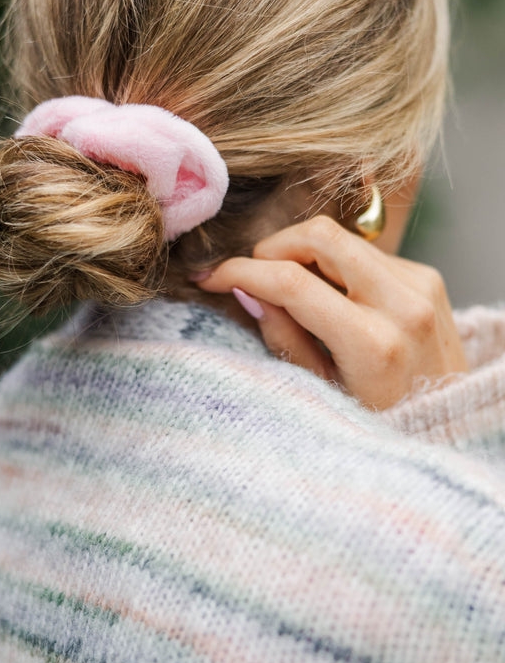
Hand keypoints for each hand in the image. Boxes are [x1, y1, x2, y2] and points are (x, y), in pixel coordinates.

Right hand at [194, 215, 468, 410]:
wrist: (449, 426)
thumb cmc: (383, 423)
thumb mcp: (324, 394)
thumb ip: (284, 338)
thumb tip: (248, 290)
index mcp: (373, 344)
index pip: (292, 282)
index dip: (242, 271)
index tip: (213, 275)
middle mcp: (402, 305)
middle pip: (320, 235)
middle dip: (275, 247)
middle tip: (255, 274)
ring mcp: (420, 285)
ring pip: (342, 239)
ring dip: (307, 255)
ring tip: (294, 291)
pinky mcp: (427, 277)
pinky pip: (366, 253)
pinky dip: (338, 266)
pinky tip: (334, 297)